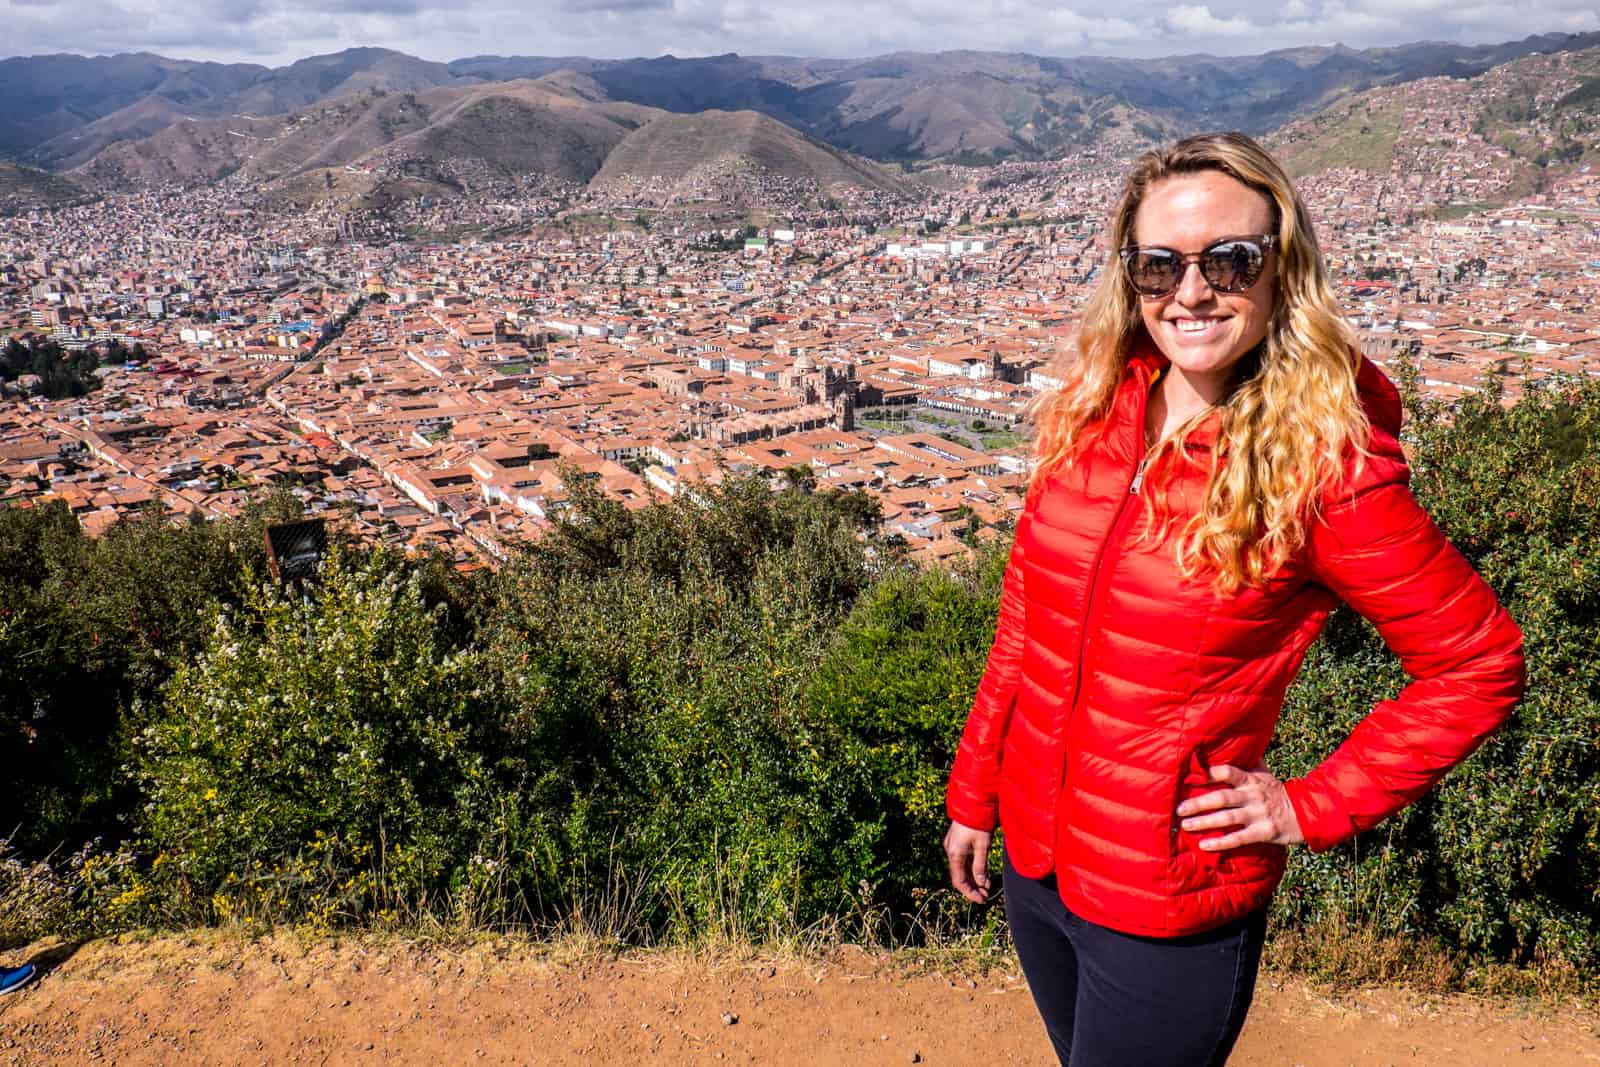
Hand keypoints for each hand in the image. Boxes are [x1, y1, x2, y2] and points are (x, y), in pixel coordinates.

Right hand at [944, 821, 993, 902]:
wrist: (973, 803)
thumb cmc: (979, 824)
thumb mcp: (982, 846)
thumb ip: (981, 866)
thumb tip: (982, 884)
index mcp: (955, 854)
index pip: (959, 881)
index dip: (969, 892)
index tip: (981, 900)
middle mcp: (950, 851)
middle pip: (959, 876)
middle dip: (972, 887)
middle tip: (985, 896)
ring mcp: (952, 846)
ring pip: (962, 868)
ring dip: (973, 878)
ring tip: (986, 887)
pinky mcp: (957, 842)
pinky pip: (963, 860)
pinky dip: (972, 868)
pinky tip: (982, 874)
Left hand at [1176, 763, 1304, 850]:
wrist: (1306, 813)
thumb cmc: (1278, 793)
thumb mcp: (1265, 774)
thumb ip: (1249, 762)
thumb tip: (1235, 742)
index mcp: (1251, 780)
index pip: (1228, 772)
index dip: (1210, 773)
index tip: (1191, 776)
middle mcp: (1253, 796)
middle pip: (1222, 797)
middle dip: (1199, 803)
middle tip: (1179, 809)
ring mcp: (1258, 814)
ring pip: (1228, 818)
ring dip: (1205, 822)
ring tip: (1186, 825)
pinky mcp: (1263, 832)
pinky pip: (1239, 838)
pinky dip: (1221, 842)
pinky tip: (1204, 845)